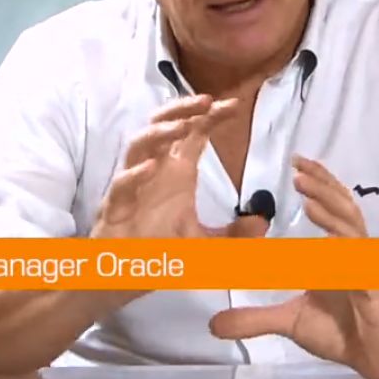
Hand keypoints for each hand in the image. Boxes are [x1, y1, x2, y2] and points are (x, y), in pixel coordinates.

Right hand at [91, 95, 267, 239]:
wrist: (129, 276)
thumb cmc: (162, 250)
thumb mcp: (208, 244)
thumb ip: (236, 234)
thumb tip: (262, 221)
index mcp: (177, 172)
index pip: (194, 134)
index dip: (211, 115)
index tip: (235, 105)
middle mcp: (155, 172)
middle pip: (162, 126)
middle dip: (182, 109)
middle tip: (206, 101)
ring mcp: (133, 187)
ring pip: (138, 147)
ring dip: (159, 133)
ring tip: (182, 127)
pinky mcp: (115, 208)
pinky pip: (121, 185)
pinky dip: (134, 175)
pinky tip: (151, 168)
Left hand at [208, 156, 378, 378]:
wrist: (374, 360)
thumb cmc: (339, 332)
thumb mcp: (289, 321)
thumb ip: (254, 318)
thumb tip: (213, 324)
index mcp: (338, 252)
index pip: (333, 206)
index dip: (320, 183)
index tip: (297, 162)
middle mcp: (354, 254)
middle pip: (344, 208)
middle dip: (323, 186)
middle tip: (298, 167)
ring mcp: (367, 272)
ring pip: (353, 231)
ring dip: (331, 211)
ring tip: (307, 197)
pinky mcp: (374, 295)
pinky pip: (362, 270)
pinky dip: (348, 253)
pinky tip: (331, 242)